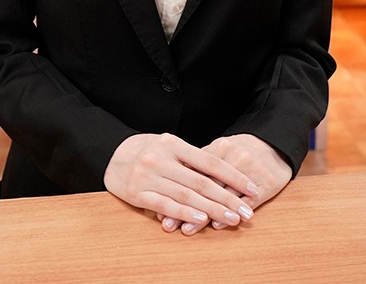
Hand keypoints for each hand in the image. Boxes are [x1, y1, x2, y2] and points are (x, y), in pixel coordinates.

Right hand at [103, 132, 257, 228]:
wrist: (112, 155)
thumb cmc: (148, 150)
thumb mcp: (169, 145)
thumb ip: (191, 158)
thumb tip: (224, 173)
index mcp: (174, 143)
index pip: (210, 161)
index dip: (233, 175)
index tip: (252, 188)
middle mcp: (162, 158)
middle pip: (201, 181)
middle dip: (227, 198)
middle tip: (246, 211)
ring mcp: (149, 176)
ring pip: (186, 195)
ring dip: (211, 210)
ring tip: (230, 219)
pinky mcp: (139, 193)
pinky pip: (165, 205)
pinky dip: (184, 214)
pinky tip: (201, 221)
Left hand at [159, 135, 291, 235]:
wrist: (274, 145)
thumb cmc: (240, 150)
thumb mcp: (220, 150)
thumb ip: (198, 163)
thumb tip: (171, 179)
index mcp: (220, 147)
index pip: (194, 171)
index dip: (176, 189)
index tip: (159, 206)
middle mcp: (234, 157)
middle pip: (206, 185)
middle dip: (185, 206)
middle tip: (168, 223)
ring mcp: (251, 170)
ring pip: (224, 196)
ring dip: (204, 215)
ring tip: (187, 229)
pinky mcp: (267, 183)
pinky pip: (246, 202)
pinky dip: (230, 215)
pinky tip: (217, 226)